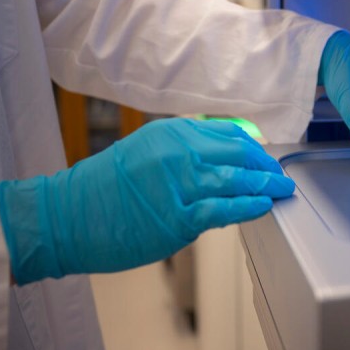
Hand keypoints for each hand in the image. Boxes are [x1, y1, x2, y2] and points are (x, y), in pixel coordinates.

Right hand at [0, 118, 293, 283]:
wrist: (68, 216)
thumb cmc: (107, 188)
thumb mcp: (147, 150)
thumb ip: (186, 149)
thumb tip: (227, 156)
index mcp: (173, 132)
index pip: (229, 133)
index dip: (255, 148)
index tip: (266, 159)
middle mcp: (179, 151)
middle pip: (239, 154)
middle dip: (266, 166)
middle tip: (281, 176)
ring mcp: (179, 184)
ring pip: (237, 179)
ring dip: (266, 185)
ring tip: (282, 190)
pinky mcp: (177, 217)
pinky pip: (224, 208)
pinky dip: (249, 206)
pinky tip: (263, 206)